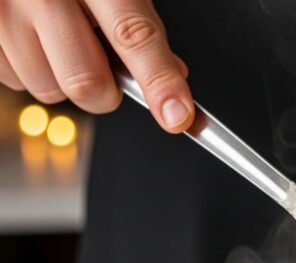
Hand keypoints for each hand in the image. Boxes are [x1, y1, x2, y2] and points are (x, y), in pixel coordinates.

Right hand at [0, 0, 193, 132]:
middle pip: (85, 82)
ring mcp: (3, 12)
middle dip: (105, 93)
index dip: (160, 81)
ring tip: (59, 41)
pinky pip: (14, 81)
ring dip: (63, 81)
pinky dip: (31, 71)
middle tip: (105, 72)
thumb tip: (174, 79)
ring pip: (49, 89)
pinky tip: (32, 39)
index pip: (134, 36)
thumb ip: (140, 27)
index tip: (177, 116)